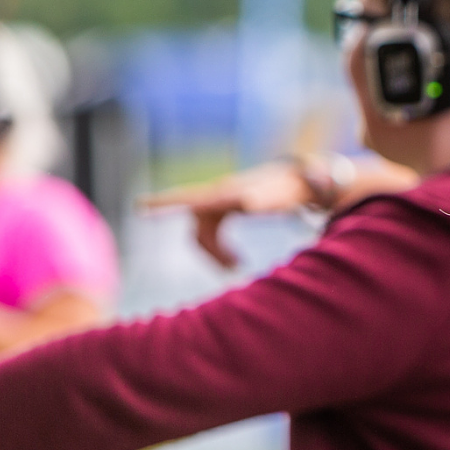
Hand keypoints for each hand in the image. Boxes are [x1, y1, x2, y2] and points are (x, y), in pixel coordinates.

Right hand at [137, 161, 312, 268]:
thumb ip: (262, 200)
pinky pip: (214, 231)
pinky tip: (239, 262)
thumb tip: (247, 204)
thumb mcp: (278, 196)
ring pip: (205, 232)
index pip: (189, 198)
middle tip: (235, 269)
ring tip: (239, 267)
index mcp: (225, 192)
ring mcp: (224, 201)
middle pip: (197, 226)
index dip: (163, 204)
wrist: (309, 181)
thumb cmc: (292, 189)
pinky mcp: (232, 207)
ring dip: (216, 253)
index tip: (140, 206)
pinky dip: (221, 248)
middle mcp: (220, 195)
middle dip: (210, 251)